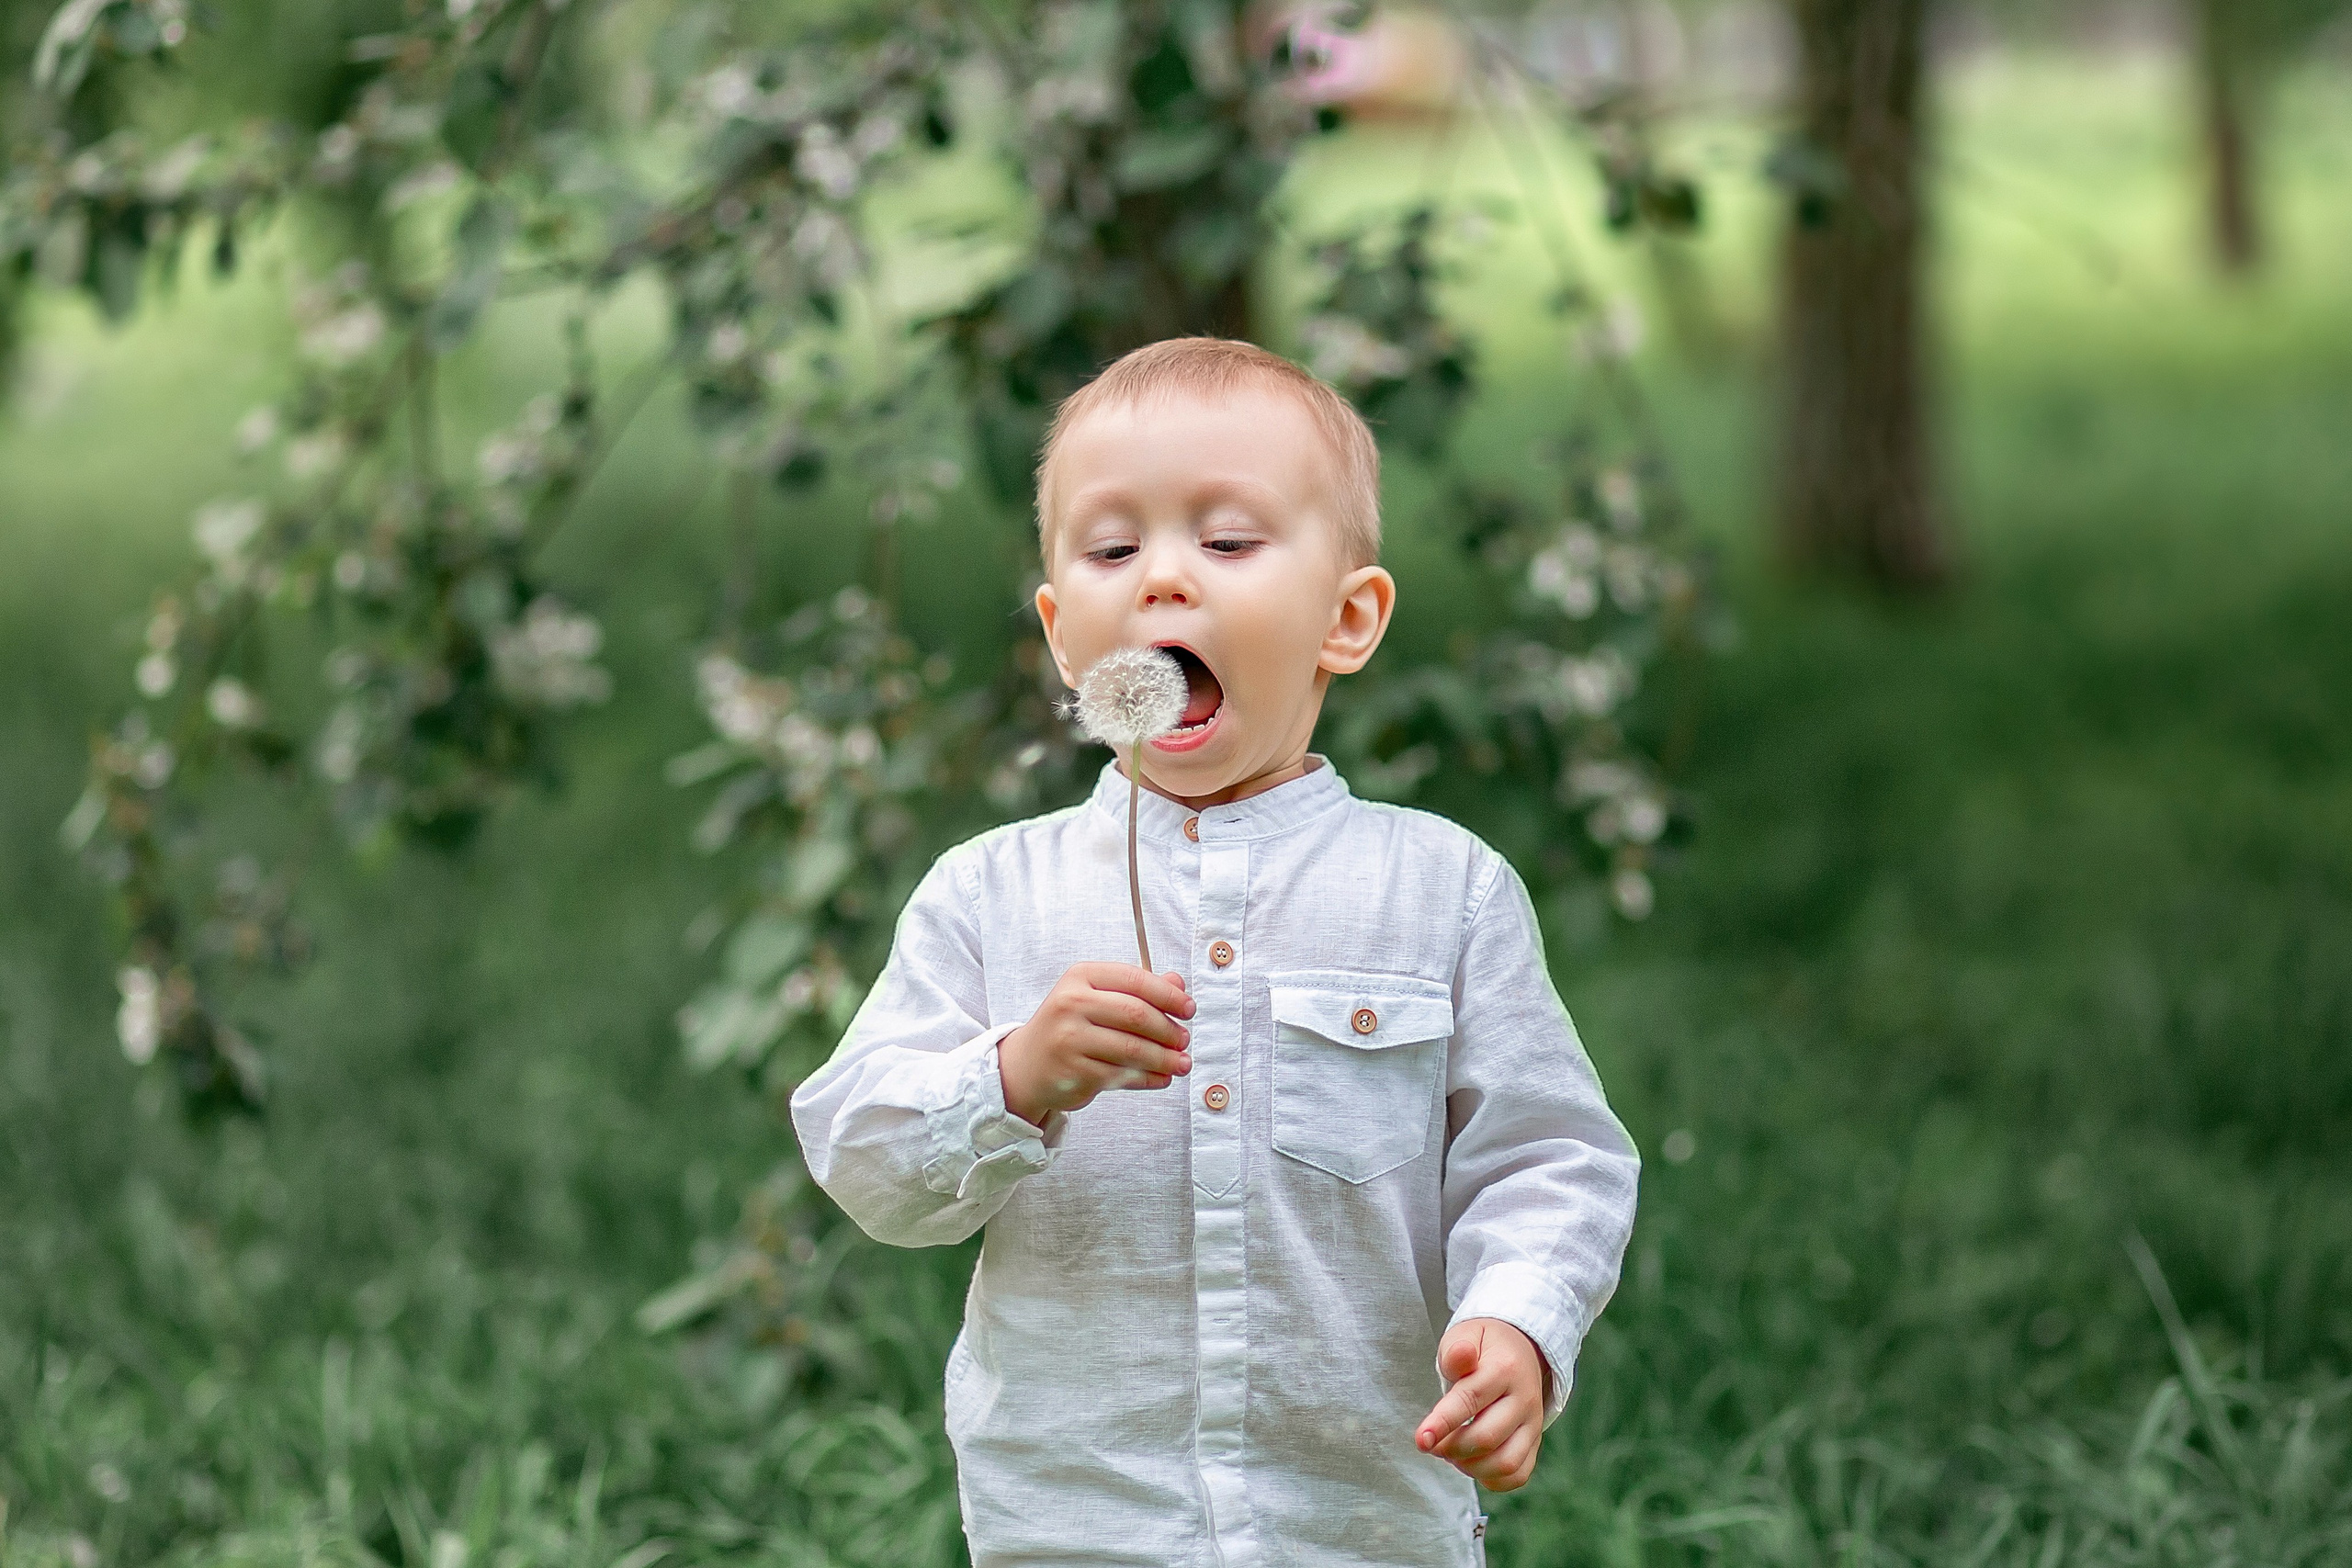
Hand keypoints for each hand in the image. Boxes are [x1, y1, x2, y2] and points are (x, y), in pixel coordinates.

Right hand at [998, 964, 1193, 1127]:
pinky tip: (1162, 1078)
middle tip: (1184, 1040)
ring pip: (1132, 1049)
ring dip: (1164, 1059)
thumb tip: (1178, 982)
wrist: (1027, 1065)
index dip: (1168, 995)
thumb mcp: (1097, 998)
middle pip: (1135, 1014)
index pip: (1134, 979)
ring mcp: (1070, 1039)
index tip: (1189, 1009)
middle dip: (1168, 1030)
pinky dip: (1149, 1078)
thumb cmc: (1070, 1027)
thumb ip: (1137, 989)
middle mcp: (1071, 1004)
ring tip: (1182, 1063)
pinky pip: (1123, 1076)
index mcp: (1080, 976)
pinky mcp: (1075, 1072)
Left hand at [1414, 1318, 1549, 1491]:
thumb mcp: (1466, 1334)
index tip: (1421, 1440)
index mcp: (1505, 1368)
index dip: (1444, 1422)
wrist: (1520, 1350)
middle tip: (1432, 1443)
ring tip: (1451, 1453)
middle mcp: (1525, 1399)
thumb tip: (1461, 1356)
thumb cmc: (1483, 1346)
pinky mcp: (1534, 1442)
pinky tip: (1471, 1463)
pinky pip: (1518, 1475)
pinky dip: (1490, 1479)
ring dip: (1470, 1467)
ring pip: (1506, 1462)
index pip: (1471, 1399)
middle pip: (1487, 1437)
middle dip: (1451, 1448)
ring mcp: (1533, 1424)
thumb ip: (1457, 1349)